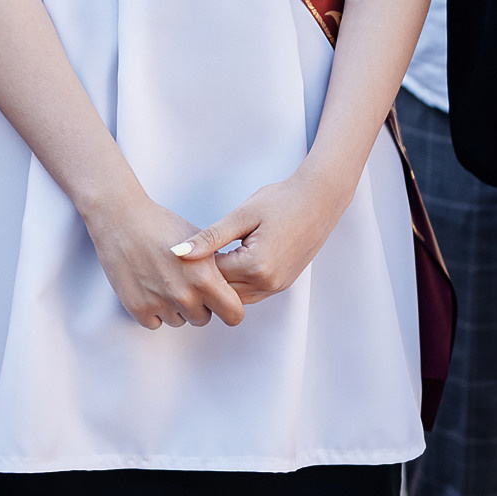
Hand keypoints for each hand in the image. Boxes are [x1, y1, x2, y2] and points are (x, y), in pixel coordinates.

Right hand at [84, 188, 244, 328]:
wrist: (121, 218)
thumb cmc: (161, 225)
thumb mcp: (200, 243)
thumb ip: (217, 269)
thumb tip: (231, 288)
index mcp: (205, 279)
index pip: (234, 315)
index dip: (229, 306)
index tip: (220, 298)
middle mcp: (184, 296)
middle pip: (204, 319)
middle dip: (199, 304)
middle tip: (184, 280)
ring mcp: (160, 304)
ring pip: (179, 320)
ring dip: (174, 306)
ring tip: (163, 278)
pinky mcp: (137, 308)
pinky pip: (155, 322)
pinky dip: (153, 309)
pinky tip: (148, 285)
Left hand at [172, 171, 350, 304]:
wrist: (319, 200)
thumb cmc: (281, 201)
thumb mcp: (241, 216)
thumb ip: (209, 238)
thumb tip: (177, 253)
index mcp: (255, 267)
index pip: (211, 278)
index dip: (194, 264)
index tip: (184, 248)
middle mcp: (268, 283)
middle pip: (223, 291)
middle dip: (206, 276)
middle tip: (194, 253)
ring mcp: (278, 286)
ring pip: (237, 295)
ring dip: (222, 281)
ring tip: (212, 255)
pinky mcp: (283, 283)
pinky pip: (252, 292)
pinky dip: (238, 281)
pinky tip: (230, 260)